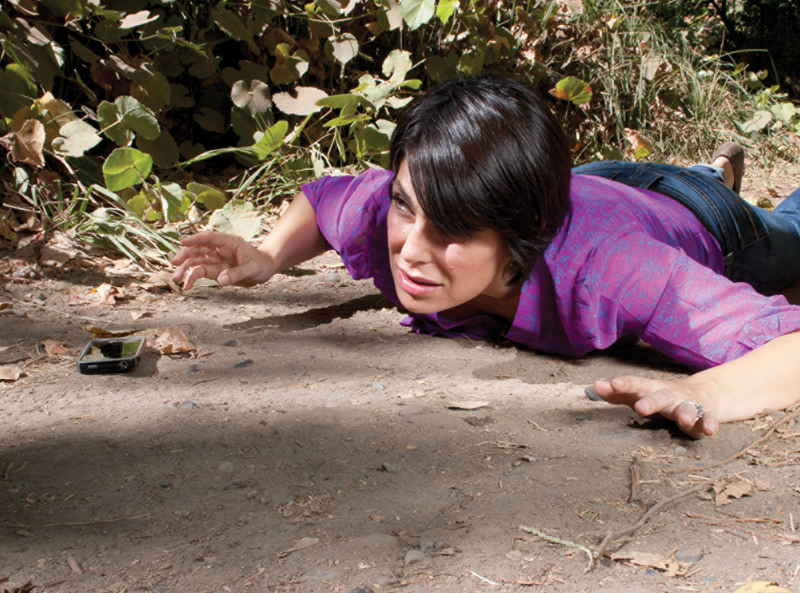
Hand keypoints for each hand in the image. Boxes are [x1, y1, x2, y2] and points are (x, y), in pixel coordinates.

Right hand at [171, 232, 274, 289]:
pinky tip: (186, 287)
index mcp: (229, 242)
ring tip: (176, 279)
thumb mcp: (253, 268)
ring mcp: (214, 259)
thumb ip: (238, 273)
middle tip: (174, 263)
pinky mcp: (213, 270)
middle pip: (198, 249)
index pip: (210, 238)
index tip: (183, 241)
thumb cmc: (261, 264)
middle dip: (185, 255)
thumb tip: (221, 280)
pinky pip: (199, 272)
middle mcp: (218, 249)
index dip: (196, 238)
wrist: (264, 270)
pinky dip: (191, 279)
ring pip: (195, 260)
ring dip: (184, 268)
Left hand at [592, 375, 719, 437]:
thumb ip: (617, 394)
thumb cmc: (662, 396)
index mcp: (652, 390)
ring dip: (687, 413)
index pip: (637, 385)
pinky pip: (709, 419)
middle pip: (661, 396)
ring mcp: (690, 405)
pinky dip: (710, 424)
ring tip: (684, 420)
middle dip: (652, 401)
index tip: (612, 384)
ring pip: (688, 408)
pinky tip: (709, 430)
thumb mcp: (640, 394)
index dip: (625, 384)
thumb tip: (594, 386)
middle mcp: (671, 395)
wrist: (705, 393)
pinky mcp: (706, 416)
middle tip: (640, 407)